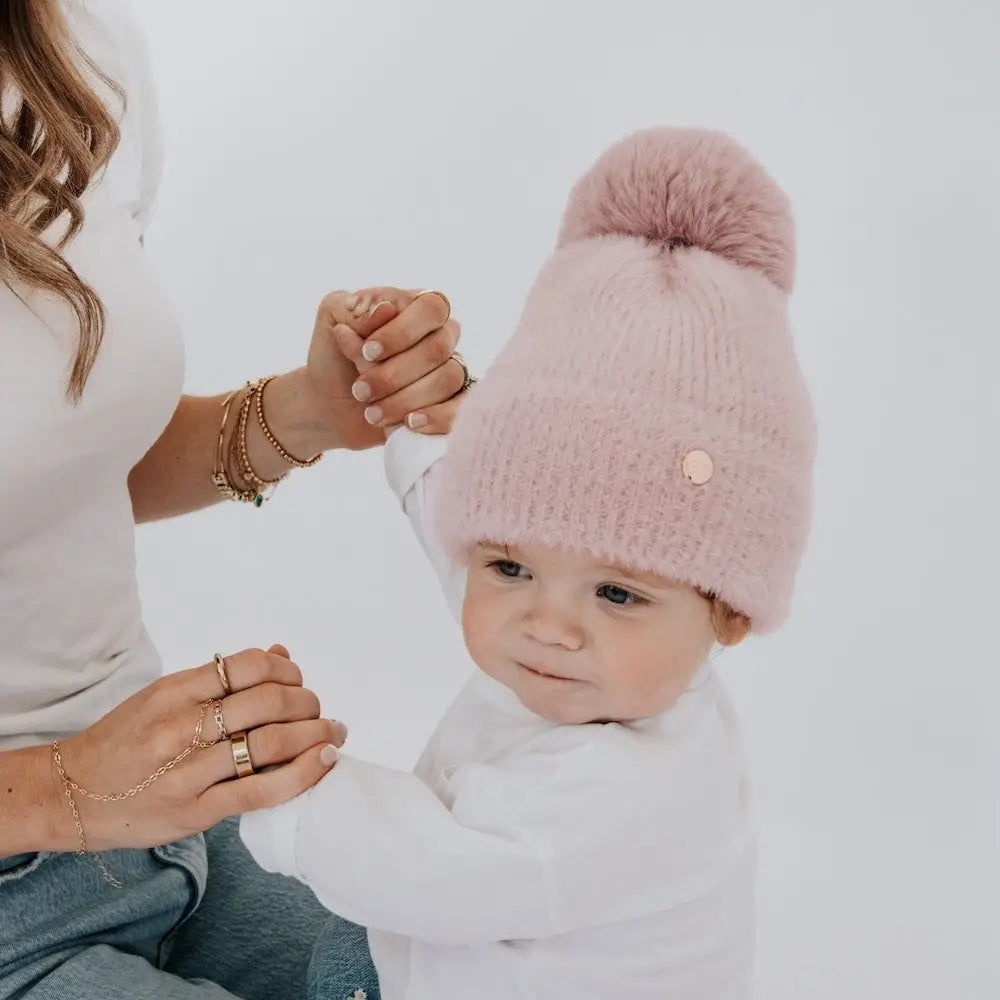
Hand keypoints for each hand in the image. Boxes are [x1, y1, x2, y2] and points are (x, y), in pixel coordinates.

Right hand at [55, 645, 345, 851]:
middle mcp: (180, 727)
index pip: (249, 666)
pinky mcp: (195, 811)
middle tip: (319, 712)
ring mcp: (187, 772)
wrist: (70, 795)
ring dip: (315, 735)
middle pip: (268, 701)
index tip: (298, 680)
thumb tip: (281, 654)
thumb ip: (221, 678)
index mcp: (174, 691)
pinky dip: (302, 774)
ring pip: (269, 744)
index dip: (288, 669)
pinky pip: (260, 790)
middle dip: (308, 703)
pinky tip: (324, 762)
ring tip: (333, 734)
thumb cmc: (125, 741)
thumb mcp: (164, 696)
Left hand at [303, 288, 465, 448]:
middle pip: (438, 348)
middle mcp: (440, 336)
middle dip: (394, 373)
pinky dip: (437, 417)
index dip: (402, 331)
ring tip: (371, 413)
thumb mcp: (332, 320)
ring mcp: (449, 371)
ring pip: (447, 379)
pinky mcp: (451, 405)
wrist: (328, 405)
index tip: (367, 352)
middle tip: (360, 390)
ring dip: (405, 398)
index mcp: (416, 308)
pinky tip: (409, 423)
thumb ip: (356, 308)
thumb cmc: (333, 357)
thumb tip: (387, 309)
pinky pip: (462, 409)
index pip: (431, 307)